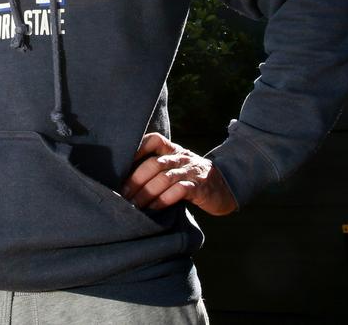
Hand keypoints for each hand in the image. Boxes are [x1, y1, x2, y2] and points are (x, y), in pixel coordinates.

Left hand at [121, 132, 235, 215]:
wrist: (227, 186)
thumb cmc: (193, 179)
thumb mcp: (177, 168)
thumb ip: (159, 168)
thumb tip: (127, 180)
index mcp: (173, 150)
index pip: (154, 140)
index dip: (137, 148)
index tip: (120, 164)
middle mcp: (181, 157)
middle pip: (154, 163)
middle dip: (136, 180)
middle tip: (122, 195)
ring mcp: (191, 171)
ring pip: (164, 178)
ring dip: (146, 192)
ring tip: (134, 205)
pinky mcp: (199, 187)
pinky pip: (179, 190)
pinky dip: (163, 199)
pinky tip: (153, 208)